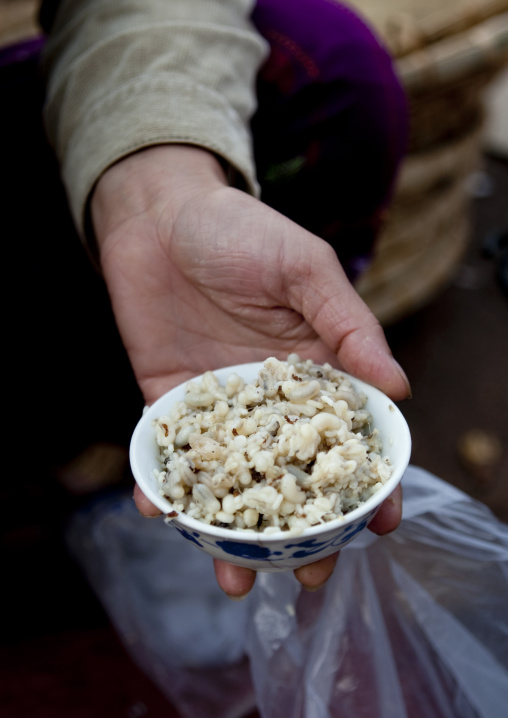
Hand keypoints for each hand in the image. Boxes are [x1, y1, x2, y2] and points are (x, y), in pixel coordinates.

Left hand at [91, 145, 409, 597]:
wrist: (160, 215)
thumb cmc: (242, 232)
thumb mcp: (304, 269)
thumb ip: (348, 324)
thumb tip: (398, 387)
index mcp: (316, 373)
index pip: (348, 438)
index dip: (368, 484)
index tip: (378, 526)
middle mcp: (270, 402)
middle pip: (293, 477)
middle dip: (303, 531)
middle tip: (309, 579)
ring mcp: (219, 409)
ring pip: (232, 481)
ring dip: (232, 532)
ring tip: (233, 578)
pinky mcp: (169, 404)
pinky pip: (168, 455)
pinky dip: (163, 487)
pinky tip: (160, 512)